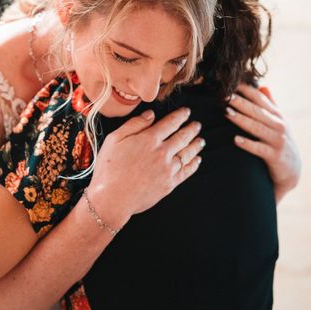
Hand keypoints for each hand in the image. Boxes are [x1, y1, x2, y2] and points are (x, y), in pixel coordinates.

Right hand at [88, 108, 204, 228]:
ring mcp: (167, 169)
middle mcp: (162, 152)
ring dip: (196, 145)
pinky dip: (194, 164)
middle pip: (182, 137)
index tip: (186, 112)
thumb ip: (134, 125)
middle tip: (197, 125)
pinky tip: (197, 160)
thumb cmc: (109, 168)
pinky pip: (186, 171)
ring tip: (201, 140)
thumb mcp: (114, 140)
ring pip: (187, 153)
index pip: (170, 123)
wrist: (113, 198)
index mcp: (149, 139)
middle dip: (191, 129)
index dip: (180, 116)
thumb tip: (150, 115)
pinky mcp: (169, 184)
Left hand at [226, 83, 300, 201]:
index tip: (231, 84)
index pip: (260, 99)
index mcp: (277, 116)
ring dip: (241, 120)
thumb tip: (263, 86)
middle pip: (257, 111)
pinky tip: (235, 140)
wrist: (292, 170)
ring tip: (227, 113)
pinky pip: (259, 149)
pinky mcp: (275, 156)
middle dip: (240, 102)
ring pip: (257, 128)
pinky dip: (248, 144)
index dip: (247, 90)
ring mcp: (278, 141)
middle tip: (225, 96)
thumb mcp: (278, 123)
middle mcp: (279, 126)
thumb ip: (271, 105)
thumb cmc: (280, 143)